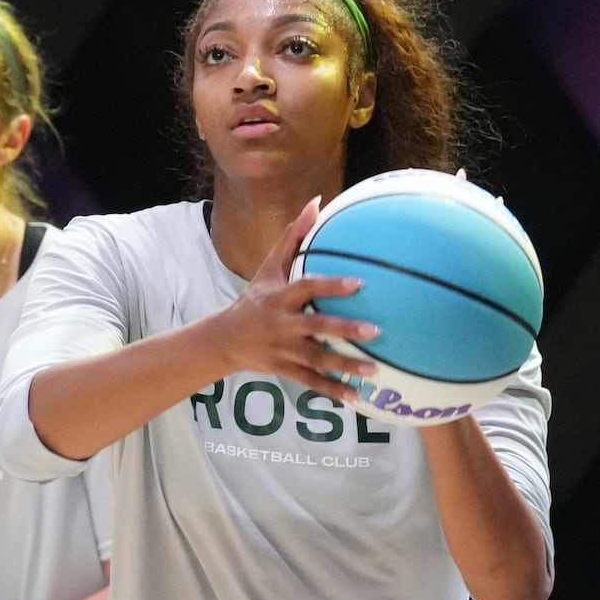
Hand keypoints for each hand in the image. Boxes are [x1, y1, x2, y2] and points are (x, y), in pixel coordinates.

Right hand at [208, 197, 381, 401]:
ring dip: (345, 367)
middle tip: (376, 331)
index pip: (307, 287)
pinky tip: (358, 397)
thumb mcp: (268, 267)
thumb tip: (317, 202)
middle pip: (315, 328)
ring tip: (375, 371)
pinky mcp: (285, 370)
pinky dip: (334, 391)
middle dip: (344, 331)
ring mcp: (283, 350)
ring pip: (317, 360)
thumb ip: (293, 236)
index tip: (360, 284)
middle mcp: (282, 325)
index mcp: (280, 297)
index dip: (332, 286)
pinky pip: (311, 382)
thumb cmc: (255, 298)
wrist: (224, 339)